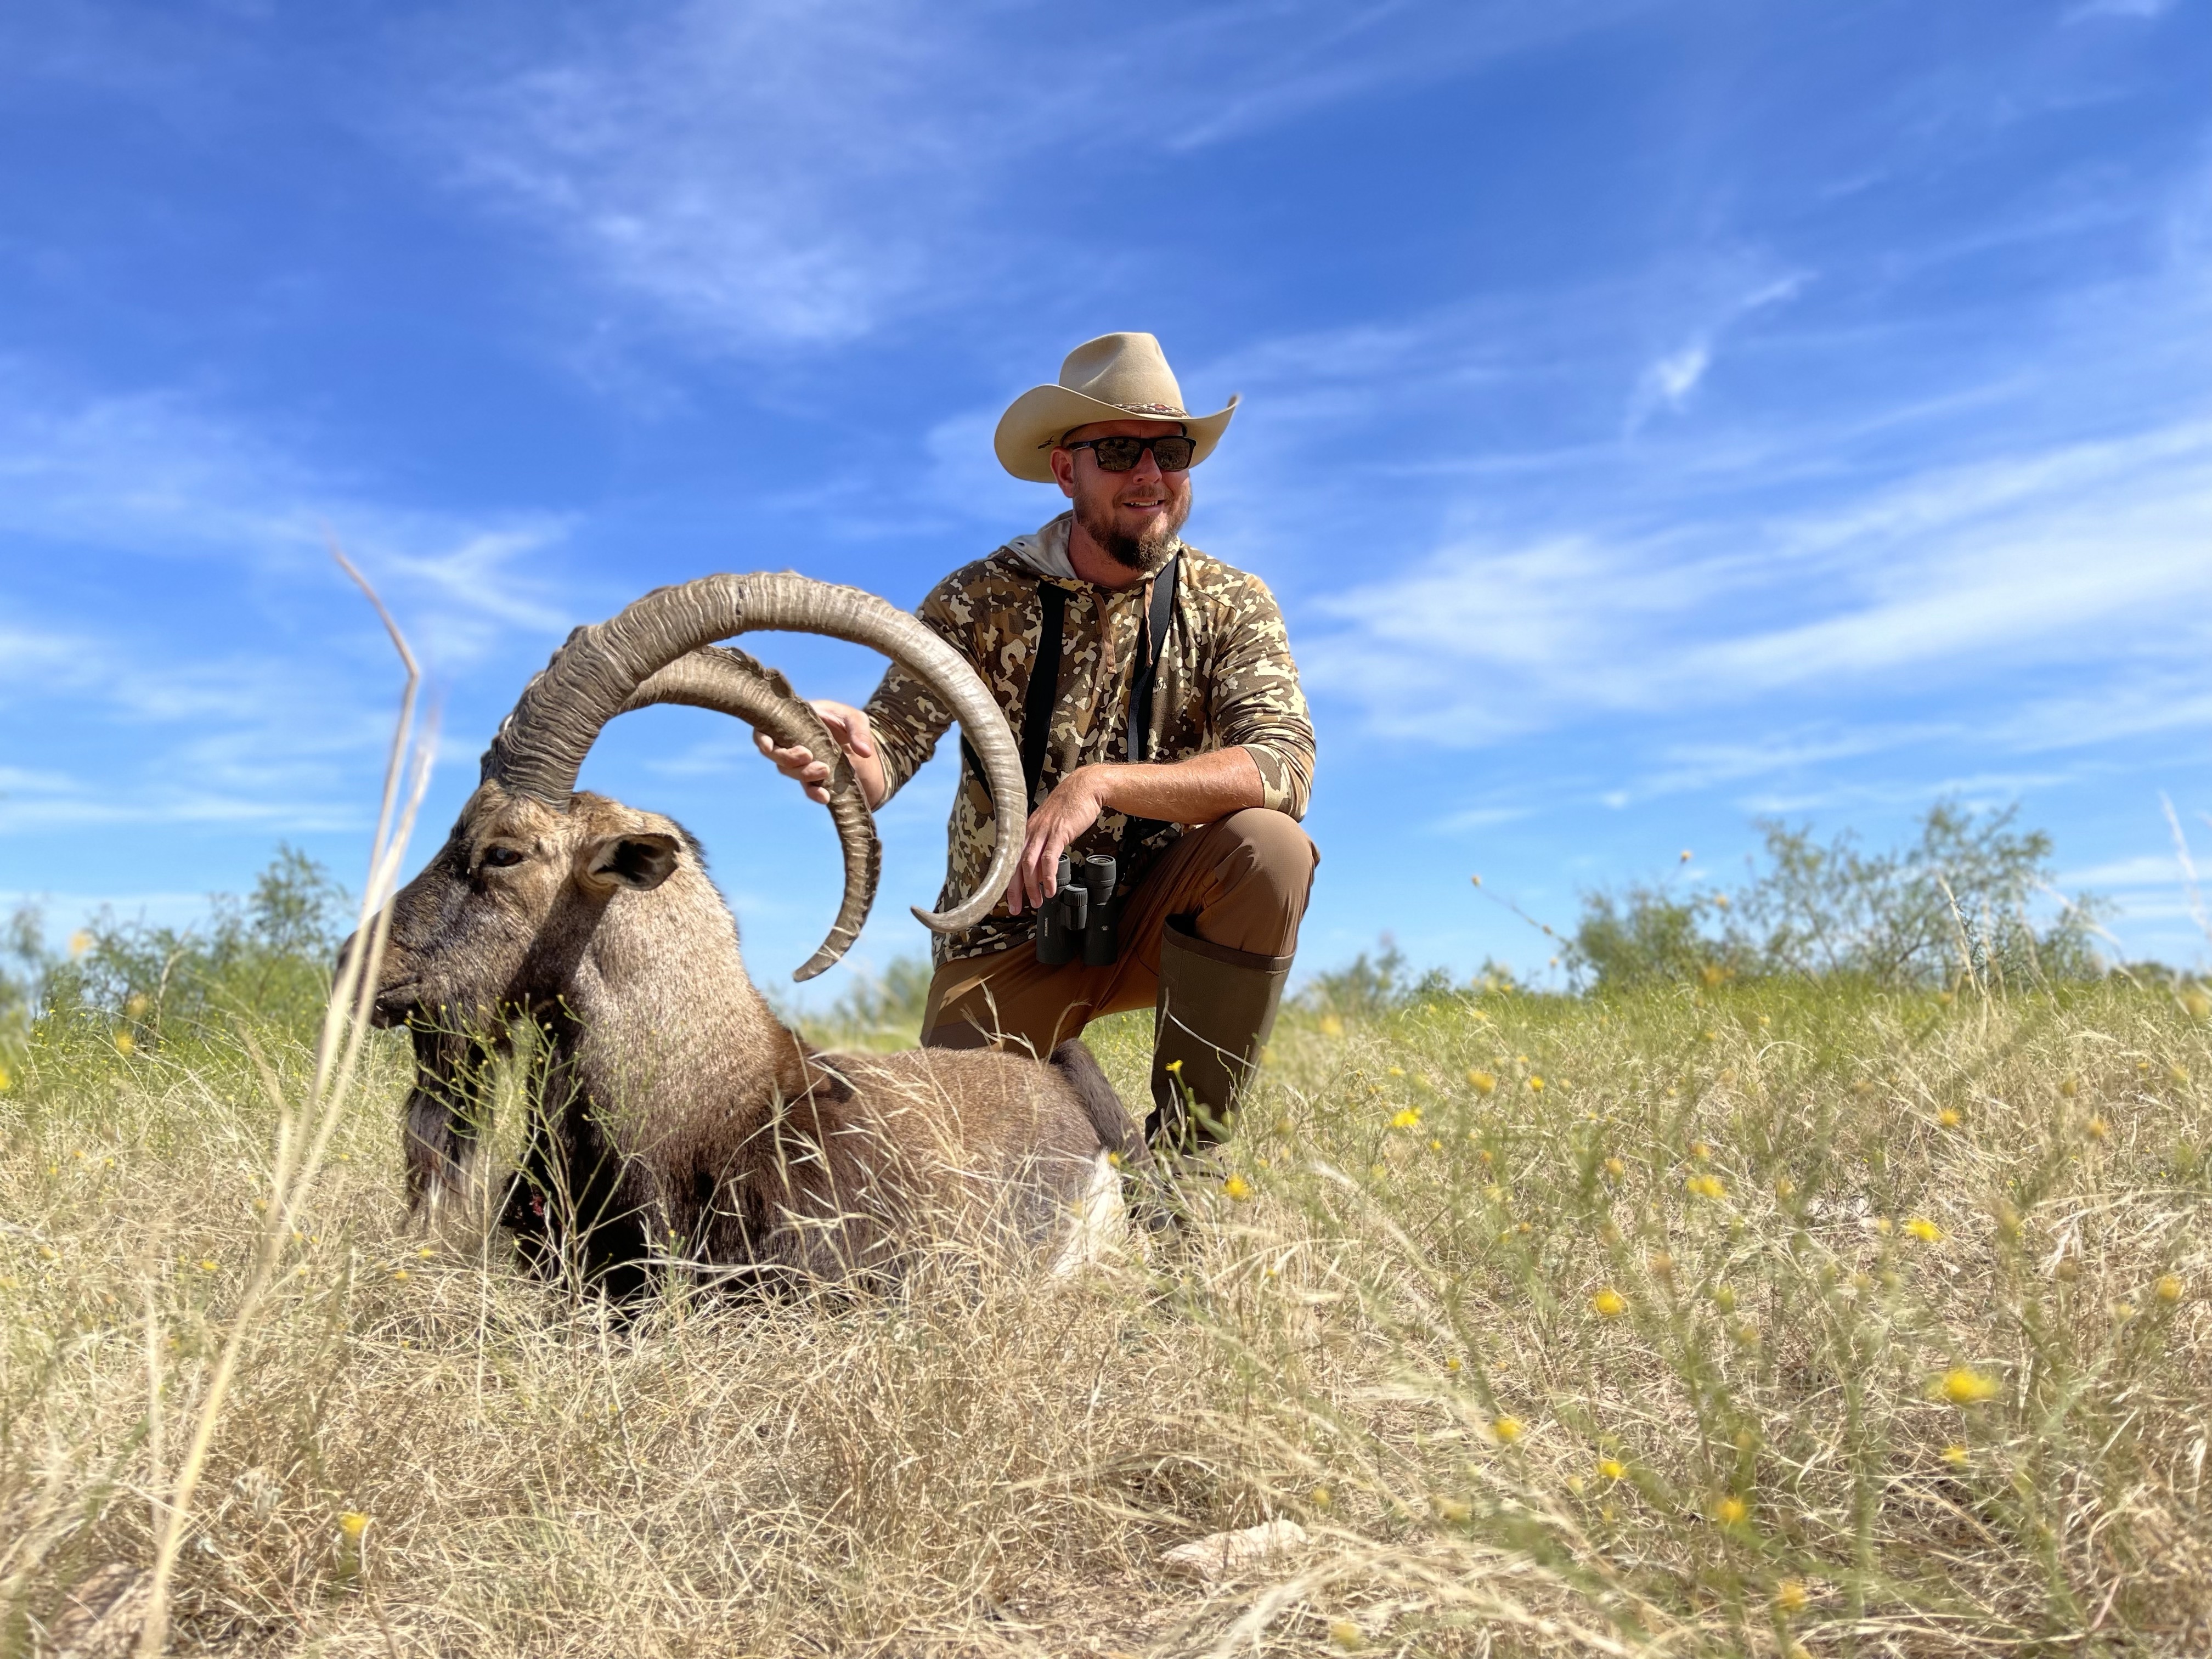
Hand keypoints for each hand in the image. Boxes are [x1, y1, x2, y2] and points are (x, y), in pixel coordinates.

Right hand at [754, 700, 886, 808]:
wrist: (856, 742)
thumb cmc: (848, 722)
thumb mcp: (856, 719)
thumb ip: (859, 731)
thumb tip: (864, 752)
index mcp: (793, 721)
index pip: (767, 729)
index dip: (762, 739)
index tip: (770, 746)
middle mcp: (790, 741)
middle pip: (775, 754)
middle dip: (788, 758)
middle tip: (809, 756)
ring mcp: (799, 761)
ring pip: (788, 771)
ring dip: (802, 774)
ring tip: (824, 771)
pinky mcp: (810, 776)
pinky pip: (806, 787)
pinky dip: (813, 793)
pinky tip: (825, 797)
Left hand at [1006, 767, 1106, 915]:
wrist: (1085, 788)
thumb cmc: (1069, 806)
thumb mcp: (1051, 828)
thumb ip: (1043, 848)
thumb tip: (1040, 872)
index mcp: (1025, 830)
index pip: (1011, 860)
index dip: (1009, 882)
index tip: (1011, 899)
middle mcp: (1029, 831)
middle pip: (1015, 865)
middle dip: (1015, 890)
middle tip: (1018, 908)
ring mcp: (1043, 832)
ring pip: (1029, 864)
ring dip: (1032, 887)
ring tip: (1037, 901)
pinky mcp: (1058, 833)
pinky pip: (1049, 859)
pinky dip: (1049, 877)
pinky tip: (1051, 889)